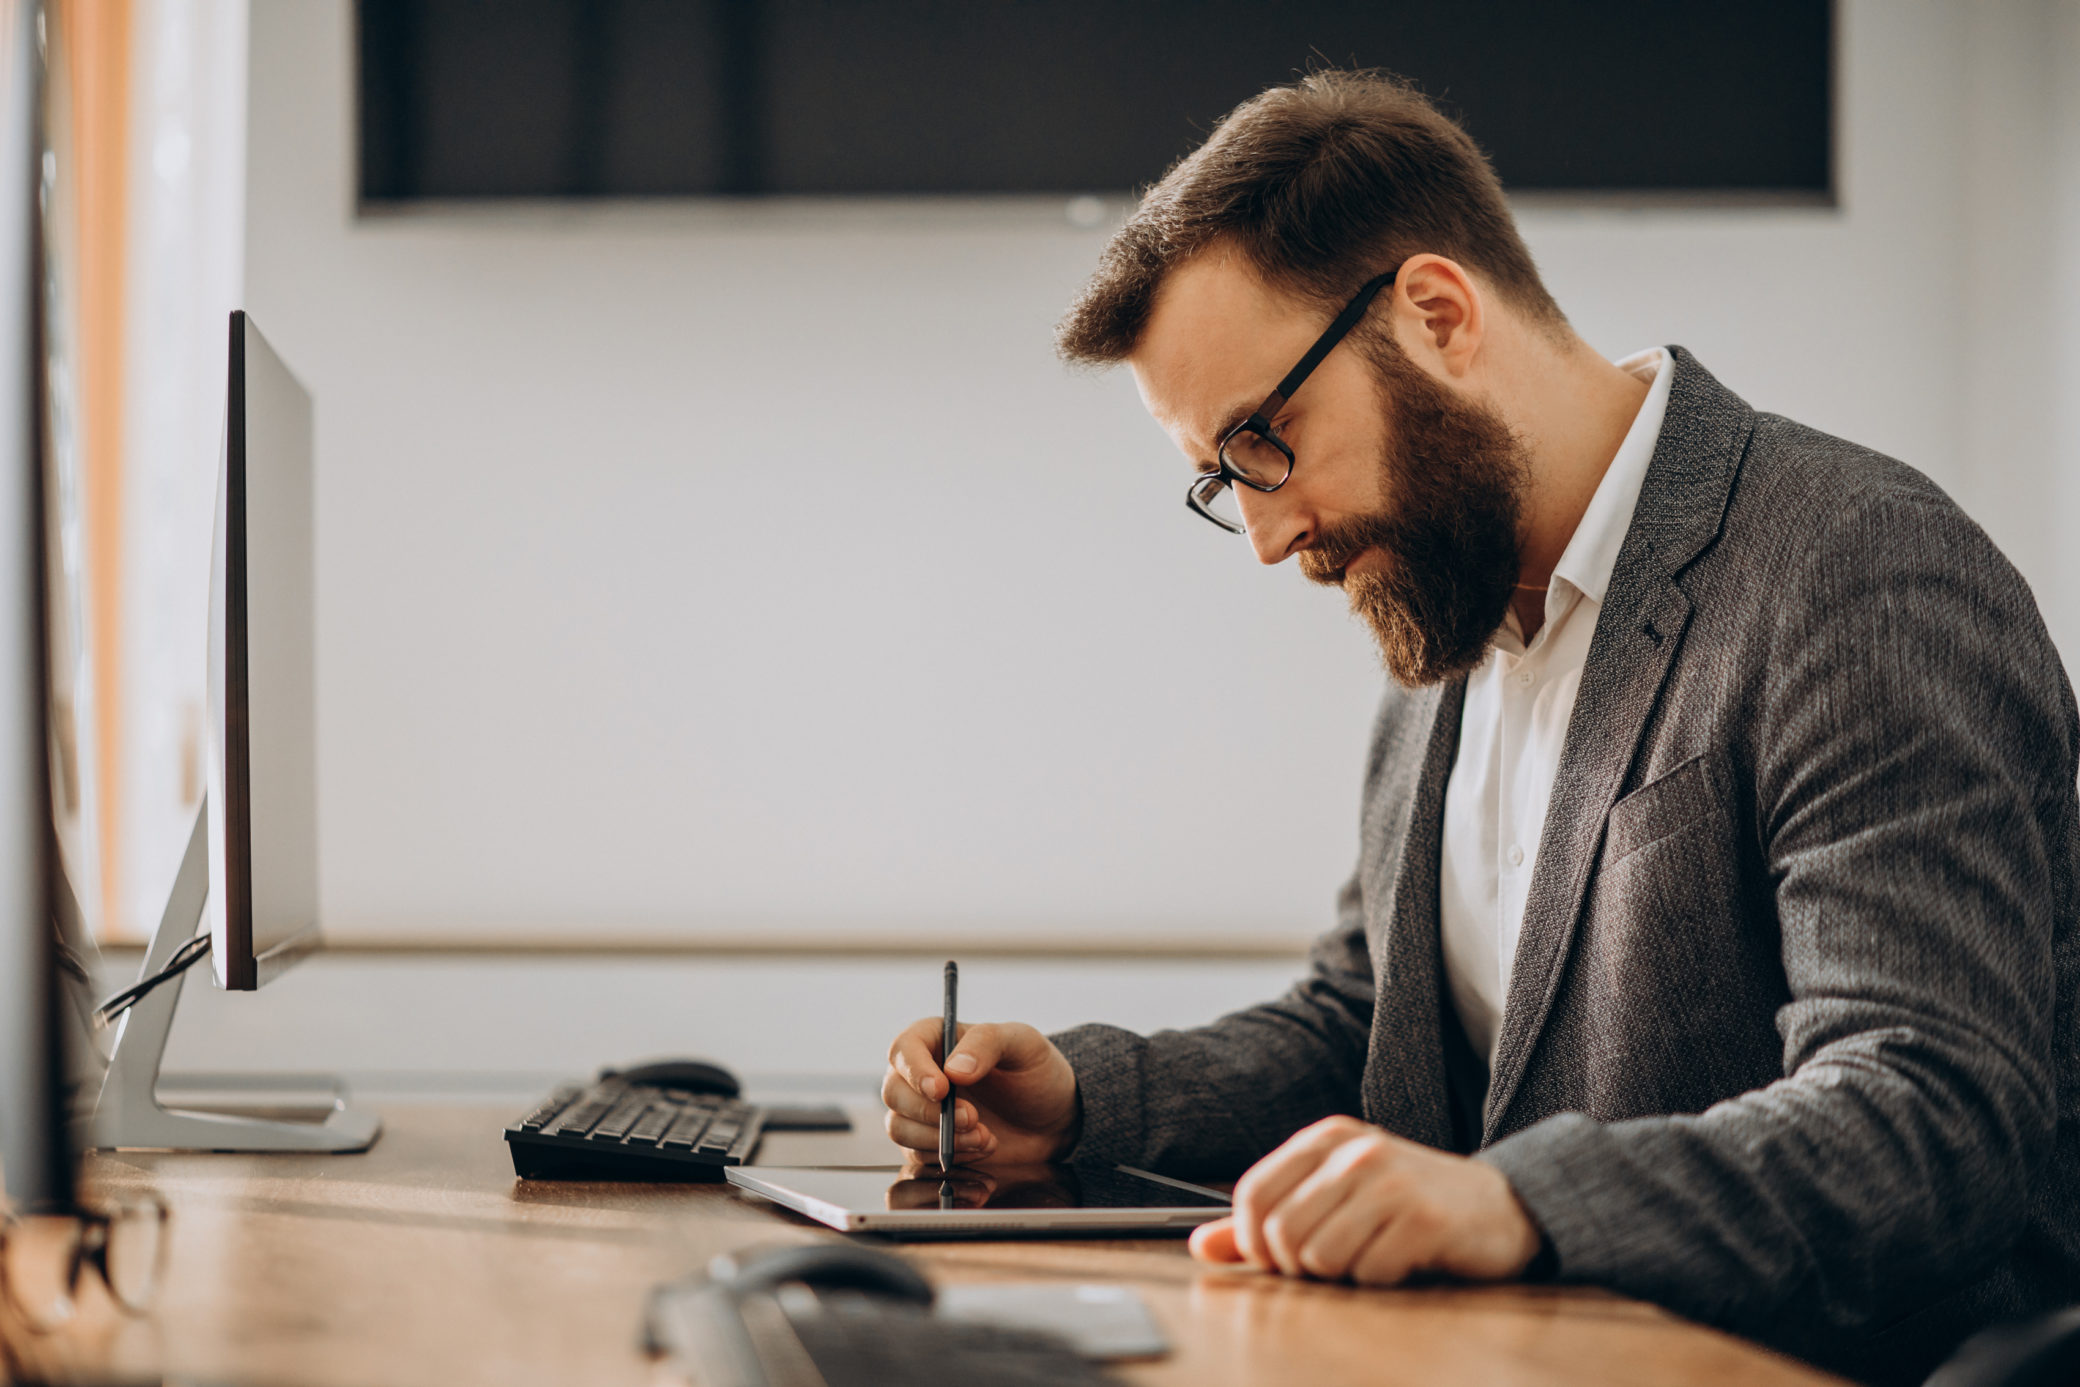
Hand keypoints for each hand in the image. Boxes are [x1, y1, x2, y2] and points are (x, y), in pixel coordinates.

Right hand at [881, 1018, 1078, 1165]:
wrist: (1053, 1118)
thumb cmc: (1035, 1071)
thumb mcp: (1023, 1044)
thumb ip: (987, 1044)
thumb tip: (954, 1069)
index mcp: (935, 1039)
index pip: (903, 1050)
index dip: (915, 1071)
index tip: (941, 1091)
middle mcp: (920, 1074)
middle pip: (894, 1094)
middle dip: (932, 1113)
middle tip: (973, 1120)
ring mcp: (921, 1112)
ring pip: (900, 1129)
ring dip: (940, 1140)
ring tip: (985, 1138)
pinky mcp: (928, 1144)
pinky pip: (919, 1156)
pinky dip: (950, 1160)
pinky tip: (984, 1152)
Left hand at [1189, 1116, 1541, 1283]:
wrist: (1501, 1208)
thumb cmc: (1408, 1205)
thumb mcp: (1335, 1199)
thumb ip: (1269, 1221)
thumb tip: (1204, 1246)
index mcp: (1327, 1138)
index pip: (1252, 1193)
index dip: (1253, 1240)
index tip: (1276, 1257)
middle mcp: (1356, 1152)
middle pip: (1281, 1232)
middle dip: (1300, 1265)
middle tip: (1335, 1262)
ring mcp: (1390, 1181)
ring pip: (1319, 1256)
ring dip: (1341, 1274)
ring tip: (1371, 1256)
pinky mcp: (1422, 1218)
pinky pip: (1368, 1273)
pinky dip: (1380, 1281)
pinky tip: (1403, 1261)